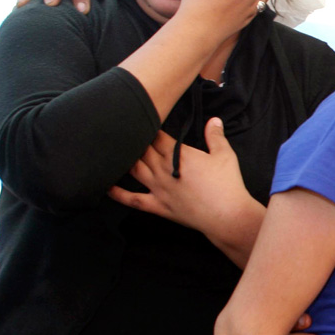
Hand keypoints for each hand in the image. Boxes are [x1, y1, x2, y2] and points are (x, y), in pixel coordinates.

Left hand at [109, 117, 258, 238]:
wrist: (226, 215)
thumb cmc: (227, 184)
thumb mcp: (225, 155)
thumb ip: (215, 135)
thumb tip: (214, 119)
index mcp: (179, 155)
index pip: (157, 136)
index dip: (151, 126)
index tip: (147, 119)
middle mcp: (163, 169)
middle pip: (143, 150)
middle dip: (137, 140)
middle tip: (131, 132)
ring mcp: (158, 188)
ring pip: (134, 169)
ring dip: (126, 159)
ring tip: (118, 151)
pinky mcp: (157, 206)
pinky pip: (132, 199)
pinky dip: (118, 194)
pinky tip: (107, 187)